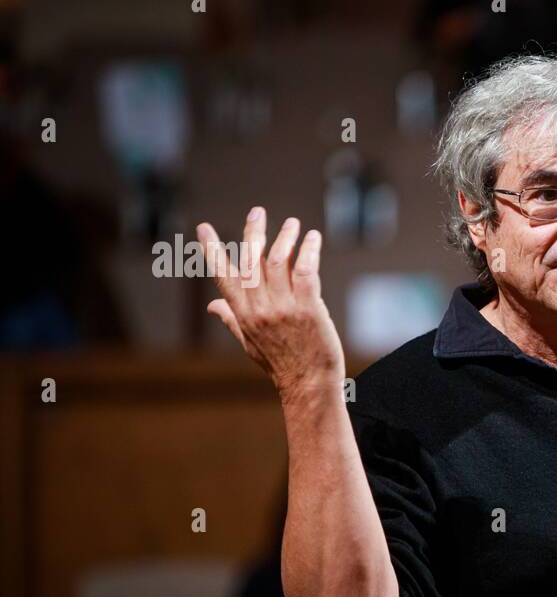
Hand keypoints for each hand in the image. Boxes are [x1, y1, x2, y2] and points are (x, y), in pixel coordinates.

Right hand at [198, 207, 345, 404]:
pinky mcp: (308, 308)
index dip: (212, 250)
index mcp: (242, 315)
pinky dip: (308, 251)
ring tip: (292, 224)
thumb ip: (231, 319)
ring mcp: (283, 308)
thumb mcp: (250, 343)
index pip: (223, 276)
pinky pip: (305, 270)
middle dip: (253, 232)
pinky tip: (313, 239)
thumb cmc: (282, 364)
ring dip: (285, 238)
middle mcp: (259, 308)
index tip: (203, 228)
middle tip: (258, 212)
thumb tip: (211, 307)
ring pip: (278, 261)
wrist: (309, 385)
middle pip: (251, 260)